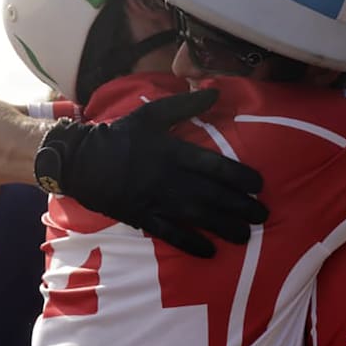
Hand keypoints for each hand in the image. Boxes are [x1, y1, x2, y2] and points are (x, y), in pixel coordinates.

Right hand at [37, 89, 267, 257]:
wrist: (82, 160)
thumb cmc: (120, 136)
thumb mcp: (152, 114)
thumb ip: (185, 105)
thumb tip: (216, 93)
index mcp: (174, 151)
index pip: (214, 165)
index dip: (239, 177)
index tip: (259, 185)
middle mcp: (170, 178)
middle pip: (213, 194)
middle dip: (241, 207)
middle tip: (263, 215)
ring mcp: (156, 200)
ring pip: (197, 216)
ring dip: (224, 227)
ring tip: (246, 235)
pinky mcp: (143, 217)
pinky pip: (171, 233)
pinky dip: (191, 244)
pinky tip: (210, 252)